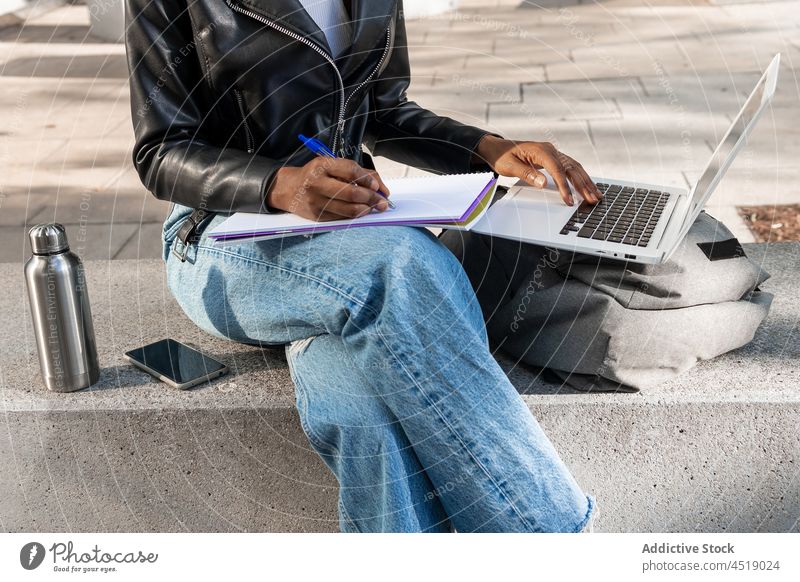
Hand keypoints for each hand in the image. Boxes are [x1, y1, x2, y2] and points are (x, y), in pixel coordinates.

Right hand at [266, 158, 390, 219]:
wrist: (289, 189)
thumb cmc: (315, 175)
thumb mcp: (331, 165)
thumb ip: (356, 172)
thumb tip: (380, 187)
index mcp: (322, 165)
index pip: (350, 171)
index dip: (368, 179)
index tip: (377, 186)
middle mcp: (317, 183)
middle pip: (351, 193)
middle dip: (372, 198)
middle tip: (383, 201)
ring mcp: (316, 202)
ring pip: (349, 209)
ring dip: (367, 209)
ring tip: (375, 207)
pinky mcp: (318, 216)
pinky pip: (342, 217)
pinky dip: (356, 215)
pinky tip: (362, 211)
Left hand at [475, 135, 601, 205]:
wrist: (497, 148)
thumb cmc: (502, 156)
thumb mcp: (510, 166)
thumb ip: (527, 174)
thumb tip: (544, 183)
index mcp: (541, 150)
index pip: (557, 170)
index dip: (564, 186)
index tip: (569, 200)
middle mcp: (550, 150)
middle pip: (571, 168)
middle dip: (583, 185)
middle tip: (592, 200)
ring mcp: (553, 153)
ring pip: (574, 167)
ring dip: (585, 182)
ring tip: (596, 195)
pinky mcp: (553, 158)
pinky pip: (570, 168)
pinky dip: (579, 178)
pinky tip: (587, 186)